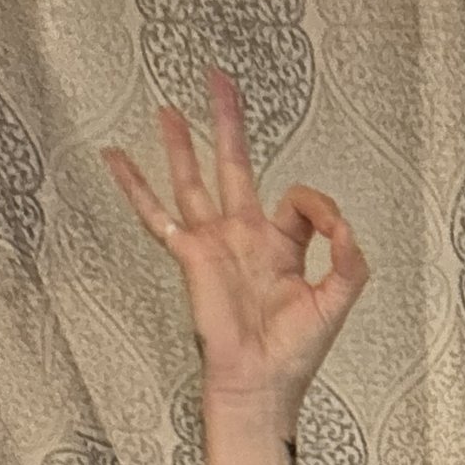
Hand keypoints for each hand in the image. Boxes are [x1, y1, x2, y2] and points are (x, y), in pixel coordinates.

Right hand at [104, 70, 365, 423]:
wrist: (261, 384)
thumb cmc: (295, 354)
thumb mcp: (338, 303)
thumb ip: (349, 261)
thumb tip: (343, 224)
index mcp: (283, 246)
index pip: (298, 202)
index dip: (319, 204)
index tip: (331, 225)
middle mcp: (246, 237)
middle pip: (235, 166)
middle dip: (227, 123)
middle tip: (219, 80)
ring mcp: (214, 243)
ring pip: (193, 180)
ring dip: (180, 144)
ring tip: (166, 106)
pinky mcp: (190, 255)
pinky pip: (155, 213)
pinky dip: (133, 185)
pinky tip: (115, 156)